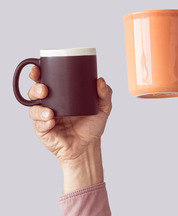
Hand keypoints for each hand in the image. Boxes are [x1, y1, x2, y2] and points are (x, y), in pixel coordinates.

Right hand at [27, 66, 111, 192]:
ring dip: (39, 109)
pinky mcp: (43, 130)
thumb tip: (101, 80)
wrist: (88, 147)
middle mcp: (50, 104)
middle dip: (36, 88)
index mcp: (61, 95)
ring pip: (33, 108)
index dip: (39, 73)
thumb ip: (105, 94)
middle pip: (35, 92)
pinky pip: (38, 124)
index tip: (37, 68)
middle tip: (44, 90)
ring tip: (50, 112)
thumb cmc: (92, 125)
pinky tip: (50, 121)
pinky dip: (43, 122)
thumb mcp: (103, 108)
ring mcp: (44, 117)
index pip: (46, 81)